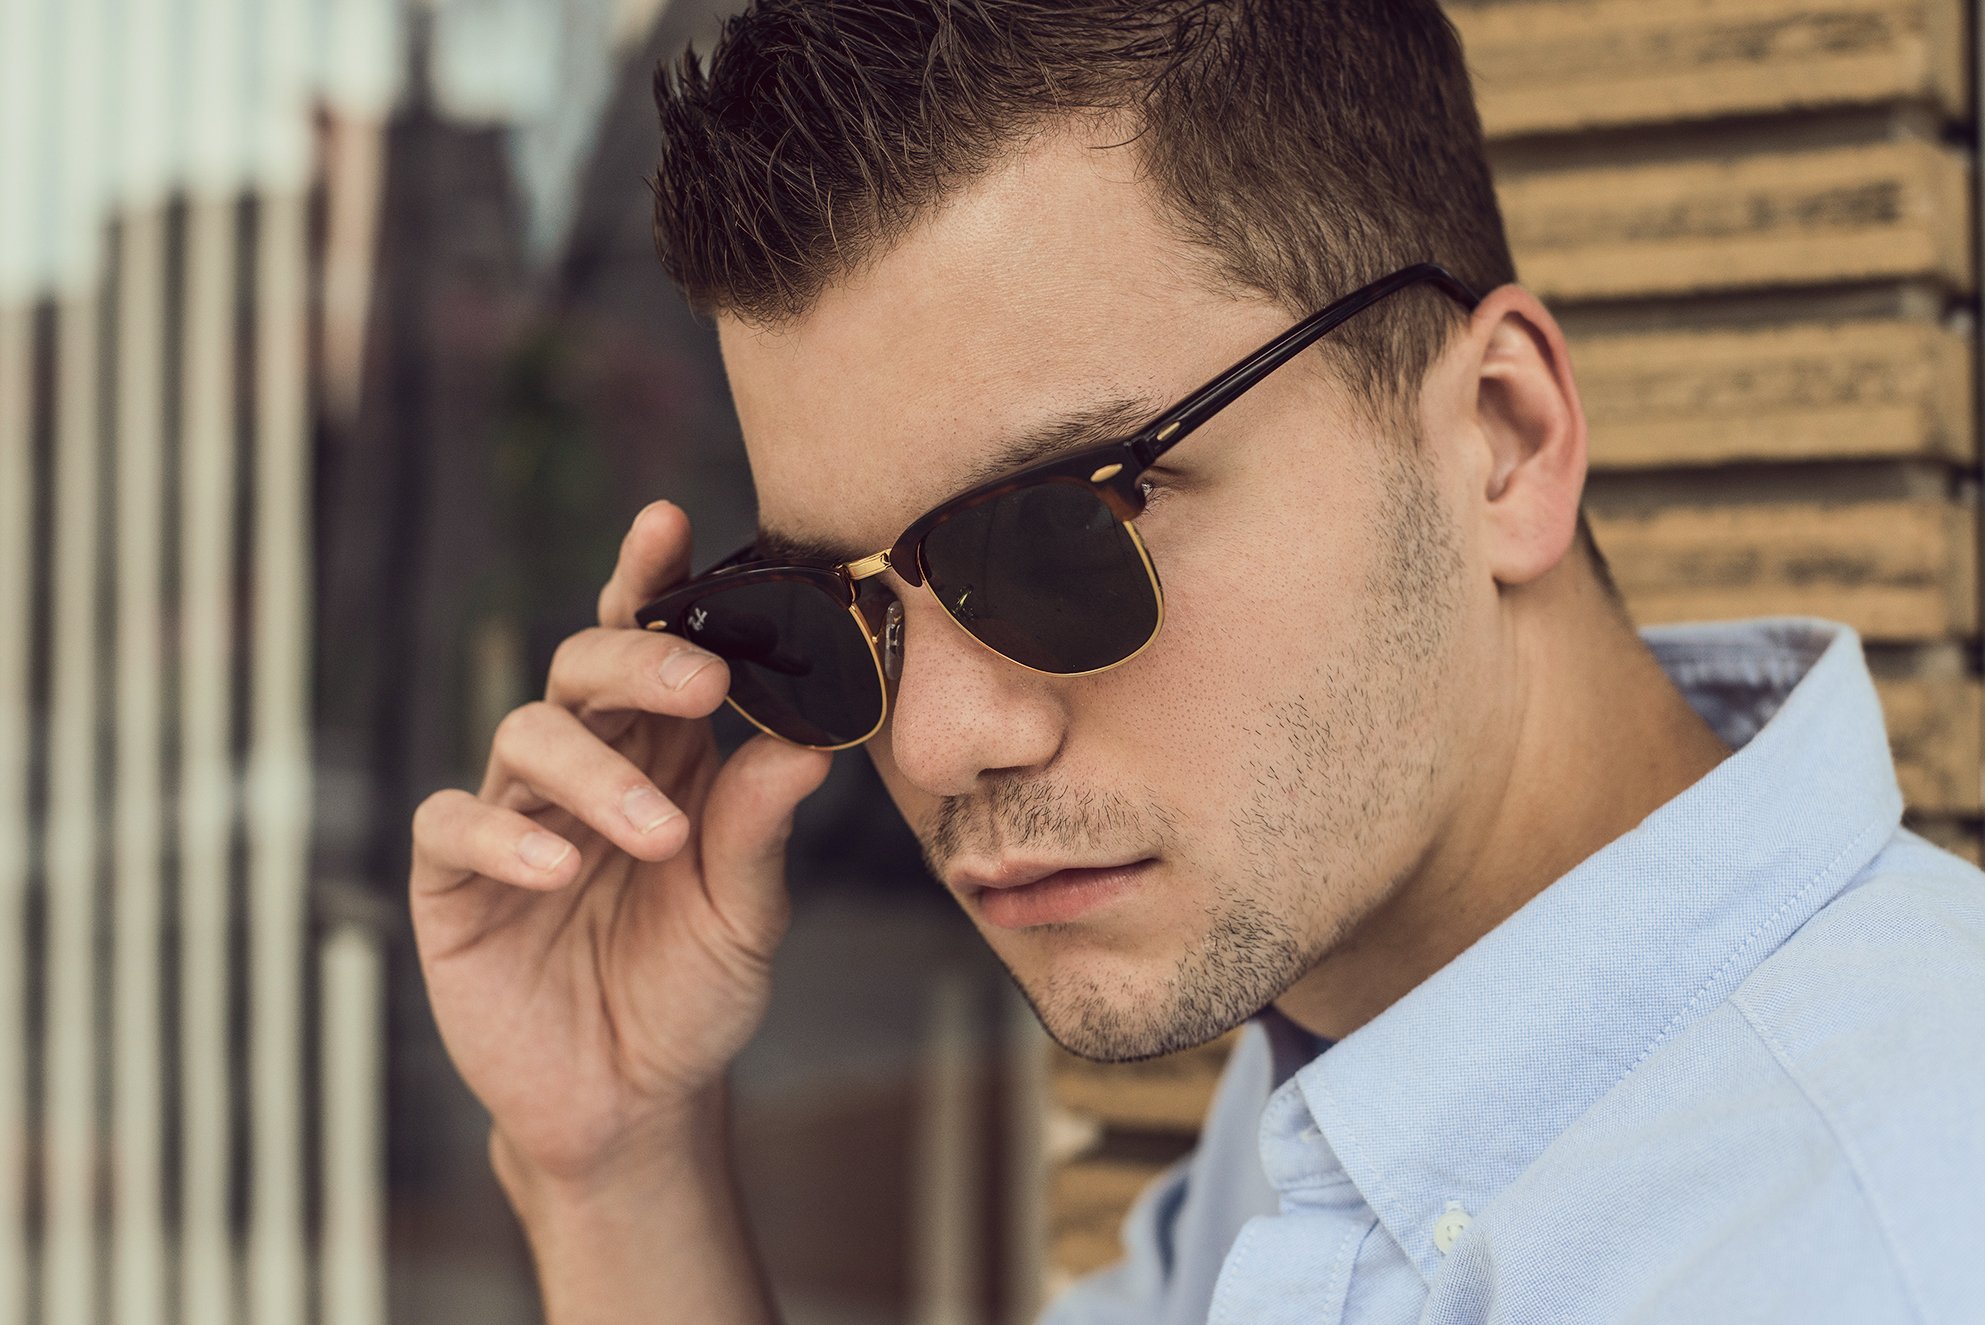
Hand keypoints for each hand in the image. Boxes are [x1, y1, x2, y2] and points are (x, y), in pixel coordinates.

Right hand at [409, 500, 832, 1188]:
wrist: (630, 1102)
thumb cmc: (692, 992)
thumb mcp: (745, 915)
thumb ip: (760, 830)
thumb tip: (812, 745)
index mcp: (659, 756)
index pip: (646, 650)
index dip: (648, 583)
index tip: (667, 523)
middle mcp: (583, 769)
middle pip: (582, 669)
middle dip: (636, 661)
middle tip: (699, 685)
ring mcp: (513, 818)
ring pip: (527, 738)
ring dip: (595, 775)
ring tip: (656, 838)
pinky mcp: (454, 882)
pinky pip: (455, 825)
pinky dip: (506, 836)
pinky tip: (557, 870)